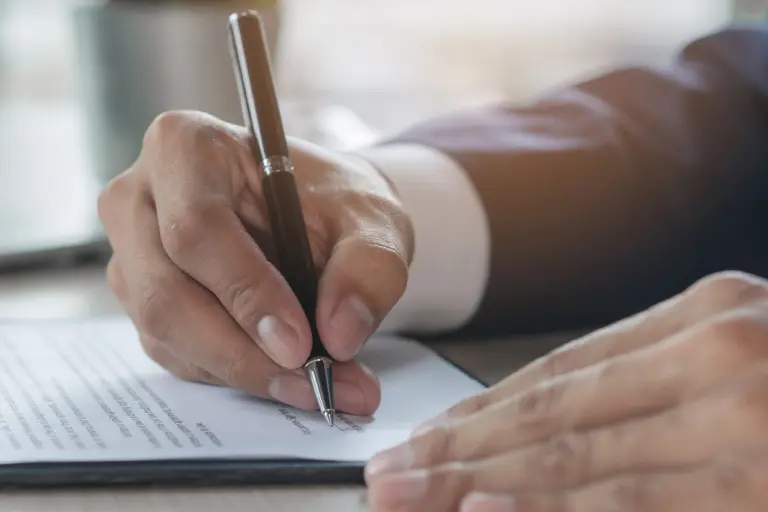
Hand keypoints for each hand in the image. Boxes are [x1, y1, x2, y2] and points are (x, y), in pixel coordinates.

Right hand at [98, 110, 412, 415]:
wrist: (321, 216)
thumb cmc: (337, 203)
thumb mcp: (374, 222)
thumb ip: (367, 271)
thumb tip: (339, 335)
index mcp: (186, 146)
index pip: (196, 228)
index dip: (245, 292)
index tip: (300, 344)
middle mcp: (140, 198)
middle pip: (166, 292)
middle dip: (242, 351)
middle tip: (312, 381)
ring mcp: (132, 253)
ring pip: (165, 332)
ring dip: (241, 371)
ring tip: (315, 386)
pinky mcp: (143, 299)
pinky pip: (175, 353)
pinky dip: (231, 374)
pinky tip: (282, 375)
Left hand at [365, 271, 767, 510]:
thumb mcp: (732, 352)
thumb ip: (646, 380)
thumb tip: (538, 433)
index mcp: (705, 314)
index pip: (559, 369)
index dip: (482, 408)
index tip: (422, 437)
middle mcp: (720, 354)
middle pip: (553, 409)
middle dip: (460, 449)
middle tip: (389, 477)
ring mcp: (746, 419)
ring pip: (582, 457)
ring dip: (486, 483)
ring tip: (413, 499)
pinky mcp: (760, 486)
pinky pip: (640, 502)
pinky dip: (563, 507)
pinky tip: (493, 509)